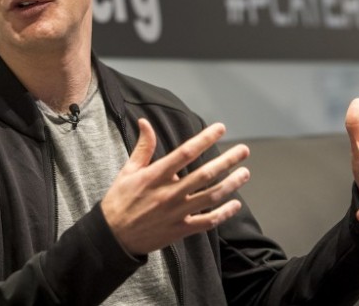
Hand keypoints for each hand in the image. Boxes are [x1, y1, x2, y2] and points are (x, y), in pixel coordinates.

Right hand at [100, 119, 250, 255]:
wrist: (113, 237)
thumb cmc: (120, 201)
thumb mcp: (128, 171)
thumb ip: (143, 147)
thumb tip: (145, 122)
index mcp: (155, 176)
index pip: (185, 152)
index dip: (204, 138)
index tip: (220, 128)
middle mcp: (169, 193)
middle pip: (205, 174)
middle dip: (227, 160)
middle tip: (243, 150)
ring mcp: (176, 213)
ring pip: (211, 197)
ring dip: (231, 184)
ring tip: (245, 173)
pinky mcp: (180, 230)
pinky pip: (207, 222)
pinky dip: (223, 213)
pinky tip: (235, 204)